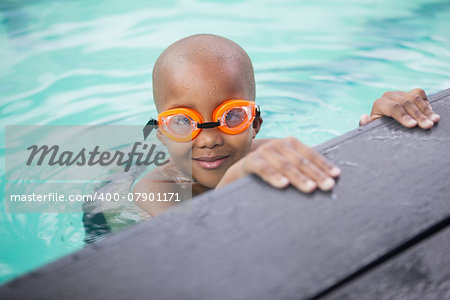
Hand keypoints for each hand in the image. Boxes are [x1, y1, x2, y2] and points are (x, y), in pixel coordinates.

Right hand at [217, 137, 340, 192]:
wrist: (238, 175)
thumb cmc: (268, 174)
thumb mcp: (286, 169)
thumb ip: (301, 170)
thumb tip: (329, 181)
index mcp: (290, 144)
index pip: (310, 154)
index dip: (323, 165)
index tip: (336, 177)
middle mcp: (278, 144)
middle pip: (301, 161)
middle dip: (316, 174)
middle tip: (328, 186)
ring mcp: (264, 151)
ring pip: (285, 165)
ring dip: (299, 177)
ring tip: (311, 189)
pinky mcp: (251, 161)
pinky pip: (264, 169)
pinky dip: (274, 176)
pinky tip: (284, 185)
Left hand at [359, 88, 439, 128]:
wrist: (384, 122)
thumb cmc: (378, 128)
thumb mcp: (371, 129)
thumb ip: (366, 125)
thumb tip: (364, 117)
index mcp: (379, 103)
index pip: (393, 108)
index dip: (404, 116)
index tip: (413, 125)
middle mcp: (389, 95)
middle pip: (406, 103)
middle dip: (418, 116)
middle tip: (427, 126)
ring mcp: (400, 93)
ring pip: (415, 98)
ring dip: (426, 110)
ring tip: (433, 121)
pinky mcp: (409, 92)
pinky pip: (420, 94)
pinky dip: (426, 103)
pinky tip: (431, 113)